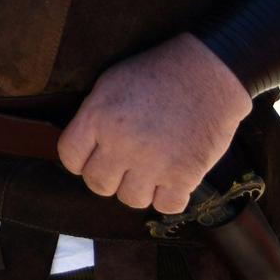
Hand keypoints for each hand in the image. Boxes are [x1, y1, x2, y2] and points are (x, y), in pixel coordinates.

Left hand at [55, 34, 251, 214]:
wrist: (209, 72)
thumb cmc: (158, 73)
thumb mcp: (111, 83)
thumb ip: (93, 116)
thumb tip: (82, 147)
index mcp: (98, 116)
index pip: (69, 158)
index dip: (80, 160)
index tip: (94, 156)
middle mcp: (120, 143)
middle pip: (97, 184)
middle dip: (109, 176)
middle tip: (125, 164)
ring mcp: (152, 162)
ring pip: (130, 199)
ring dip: (139, 188)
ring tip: (150, 168)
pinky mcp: (183, 175)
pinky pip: (166, 206)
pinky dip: (169, 196)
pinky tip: (172, 178)